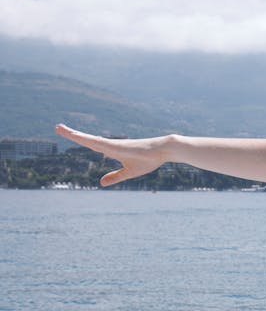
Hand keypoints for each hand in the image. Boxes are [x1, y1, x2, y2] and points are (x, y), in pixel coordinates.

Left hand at [55, 124, 169, 186]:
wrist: (163, 150)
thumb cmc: (149, 159)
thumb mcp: (129, 172)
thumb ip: (115, 177)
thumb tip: (101, 183)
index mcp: (111, 150)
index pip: (91, 143)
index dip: (79, 139)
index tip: (68, 134)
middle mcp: (110, 145)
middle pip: (86, 139)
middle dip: (71, 133)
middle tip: (57, 127)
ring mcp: (113, 144)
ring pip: (90, 139)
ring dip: (75, 134)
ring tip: (60, 128)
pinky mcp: (118, 146)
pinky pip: (99, 142)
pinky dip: (88, 139)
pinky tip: (79, 137)